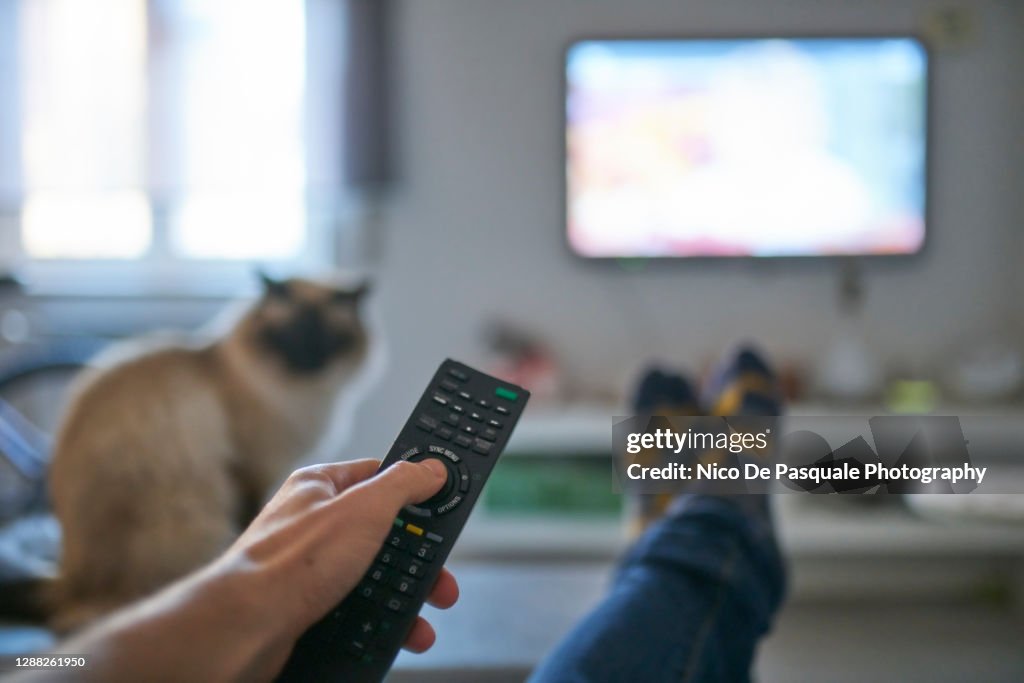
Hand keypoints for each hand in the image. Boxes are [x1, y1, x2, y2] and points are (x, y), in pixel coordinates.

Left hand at [231, 458, 457, 653]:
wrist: (246, 628)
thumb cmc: (293, 562)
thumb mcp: (365, 508)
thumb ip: (403, 484)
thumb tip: (430, 469)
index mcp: (320, 487)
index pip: (378, 477)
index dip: (413, 493)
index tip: (442, 508)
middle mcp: (313, 524)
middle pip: (382, 534)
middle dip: (416, 562)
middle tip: (441, 580)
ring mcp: (309, 567)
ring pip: (372, 578)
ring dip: (405, 600)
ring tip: (423, 621)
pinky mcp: (307, 605)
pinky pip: (356, 610)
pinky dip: (381, 623)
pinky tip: (398, 634)